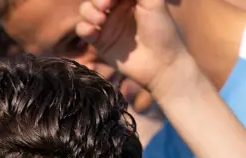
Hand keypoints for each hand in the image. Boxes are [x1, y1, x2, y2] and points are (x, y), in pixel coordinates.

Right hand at [76, 0, 194, 96]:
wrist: (162, 64)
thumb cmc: (162, 31)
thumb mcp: (154, 2)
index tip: (112, 0)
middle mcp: (116, 10)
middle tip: (105, 5)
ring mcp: (107, 26)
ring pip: (86, 10)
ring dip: (88, 11)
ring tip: (100, 19)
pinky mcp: (100, 43)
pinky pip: (83, 30)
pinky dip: (83, 27)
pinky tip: (91, 31)